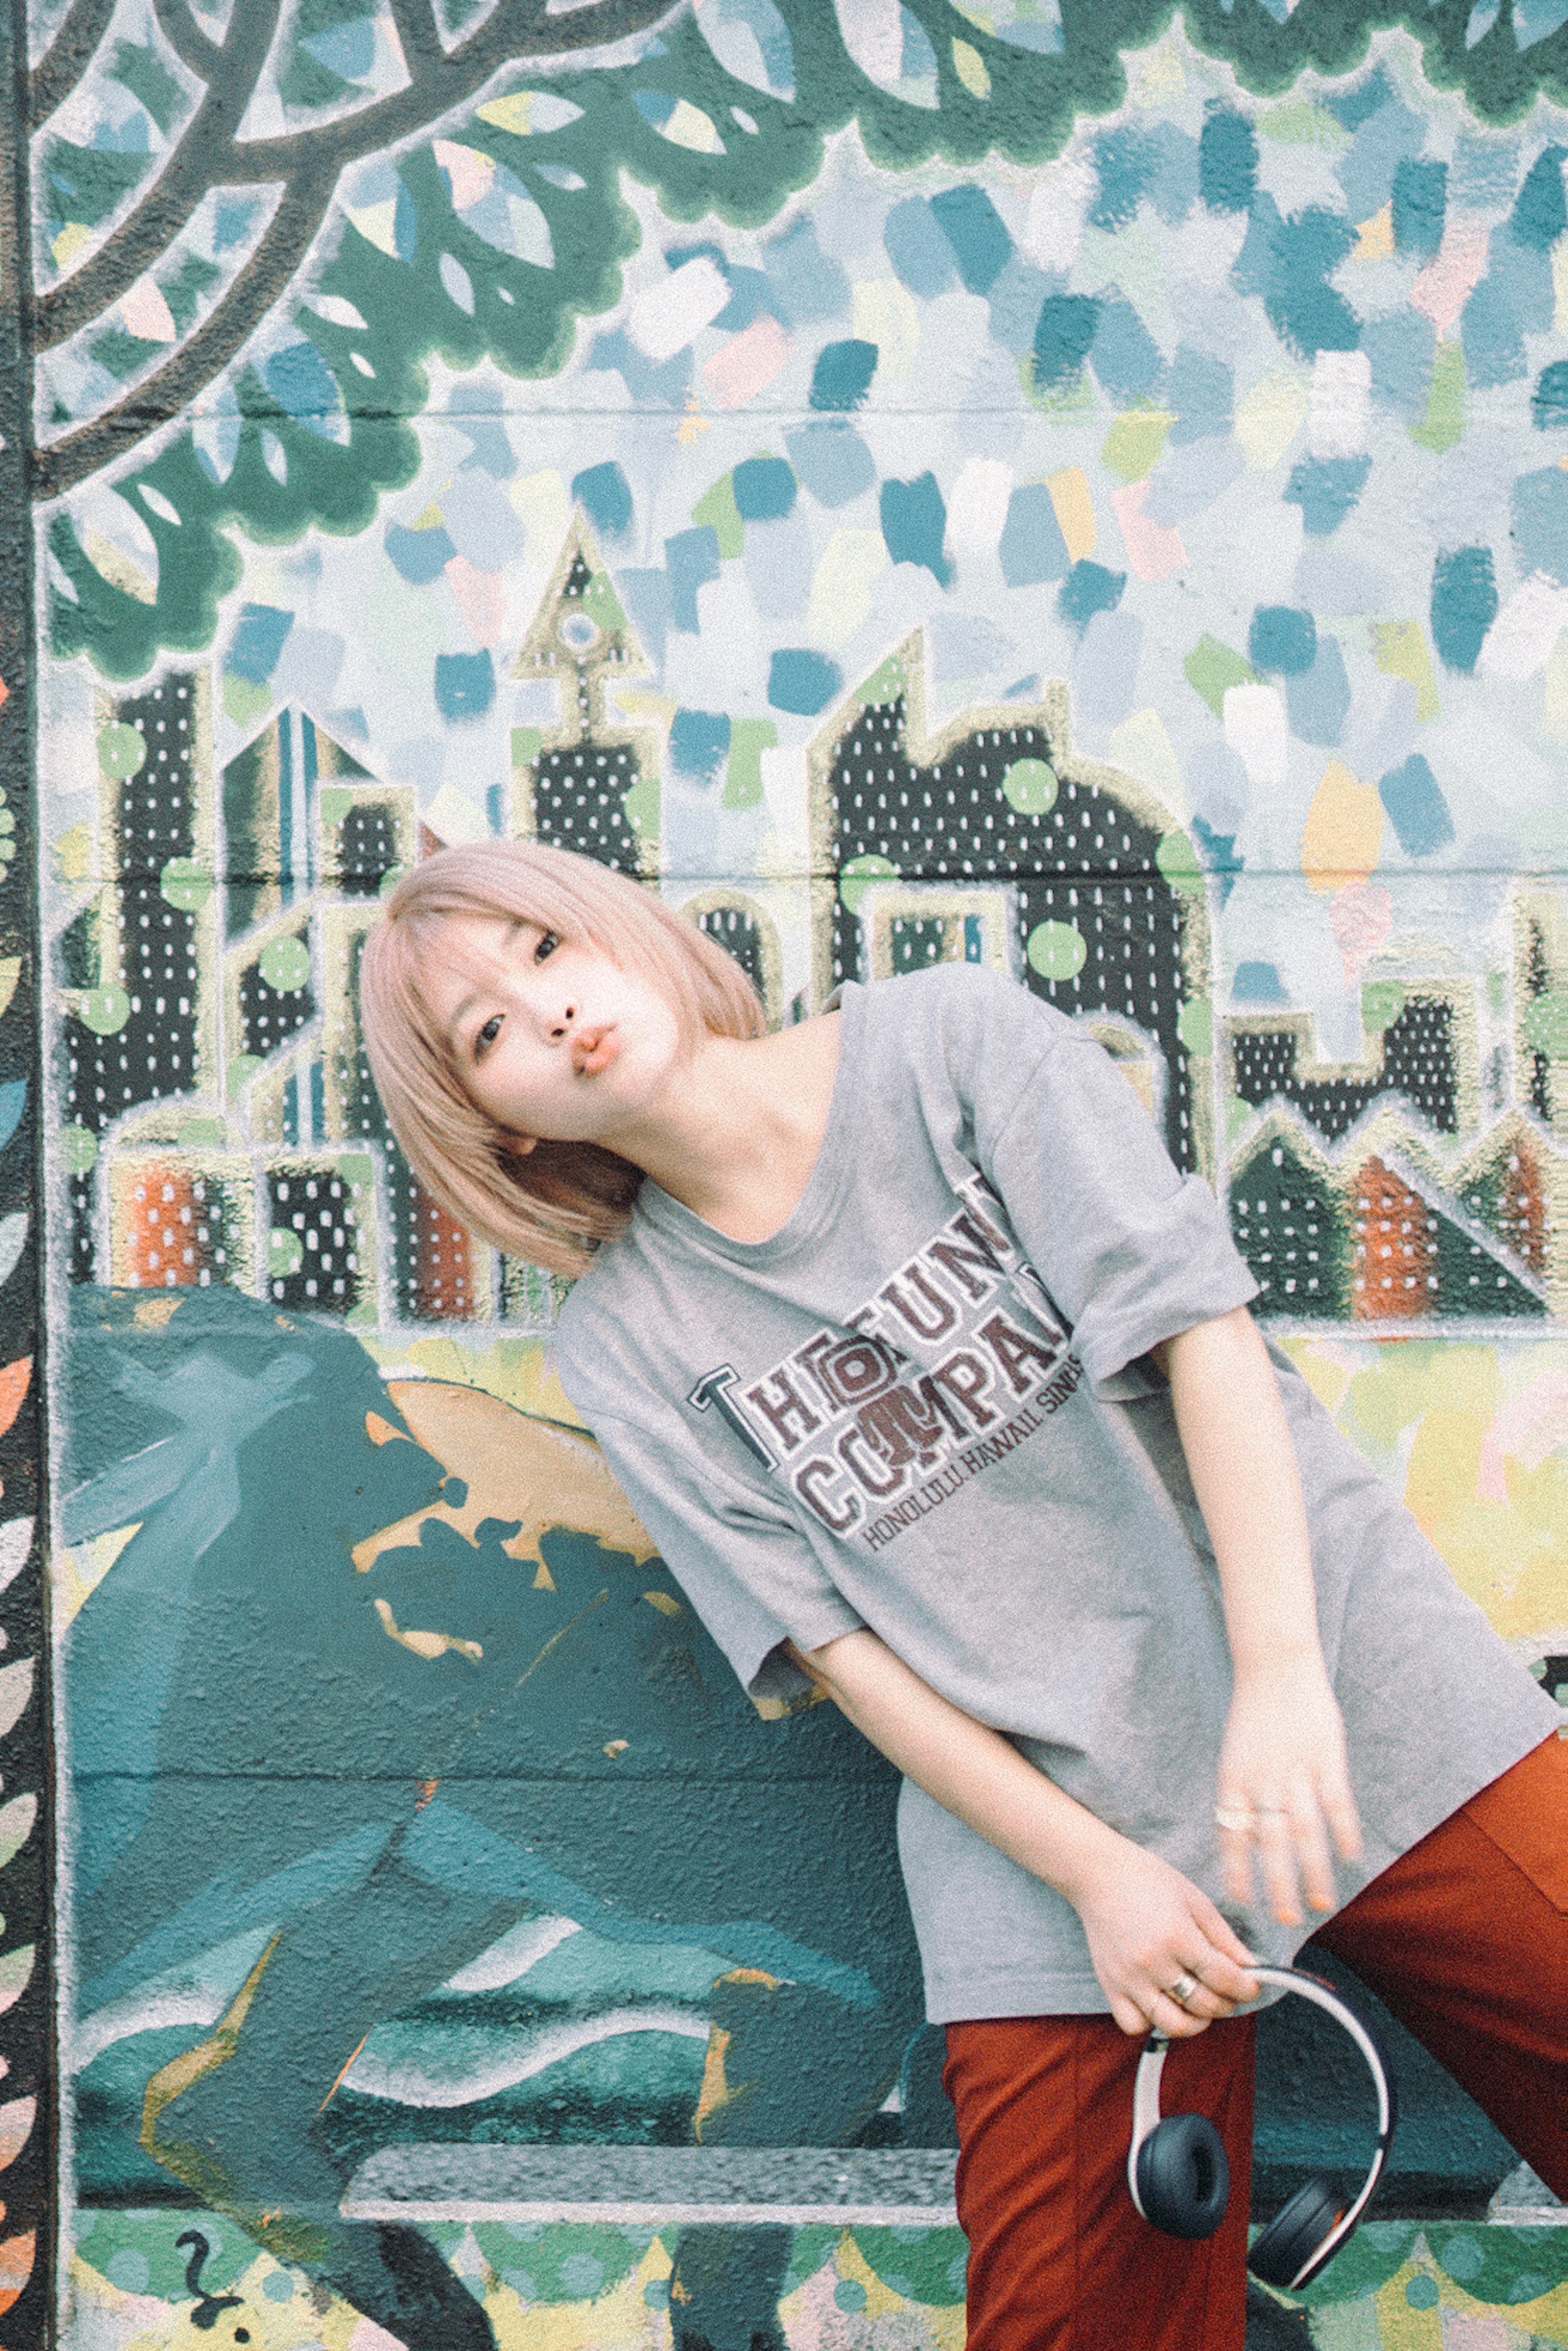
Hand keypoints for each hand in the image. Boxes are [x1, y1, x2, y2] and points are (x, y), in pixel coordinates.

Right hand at [1073, 1839, 1260, 2037]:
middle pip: (1203, 2005)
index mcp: (1177, 1936)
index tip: (1251, 1986)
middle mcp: (1152, 1962)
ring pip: (1172, 2025)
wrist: (1099, 1874)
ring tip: (1198, 2004)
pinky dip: (1152, 2021)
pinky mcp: (1109, 1986)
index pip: (1223, 1978)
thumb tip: (1252, 1968)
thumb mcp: (1195, 1900)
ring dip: (1194, 2021)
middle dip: (1226, 2003)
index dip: (1246, 1987)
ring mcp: (1129, 1978)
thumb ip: (1224, 1938)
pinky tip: (1162, 2001)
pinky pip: (1134, 2024)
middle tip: (1227, 1992)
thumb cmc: (1148, 1880)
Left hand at [1215, 1661, 1362, 1924]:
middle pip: (1271, 1844)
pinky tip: (1351, 1859)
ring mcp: (1296, 1770)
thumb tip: (1250, 1843)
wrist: (1274, 1666)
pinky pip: (1337, 1803)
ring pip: (1306, 1832)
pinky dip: (1344, 1833)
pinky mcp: (1327, 1758)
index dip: (1237, 1871)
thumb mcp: (1235, 1757)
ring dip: (1315, 1871)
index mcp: (1233, 1780)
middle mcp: (1263, 1780)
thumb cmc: (1254, 1716)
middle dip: (1278, 1885)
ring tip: (1322, 1903)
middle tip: (1286, 1919)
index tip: (1242, 1903)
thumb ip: (1243, 1798)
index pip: (1232, 1836)